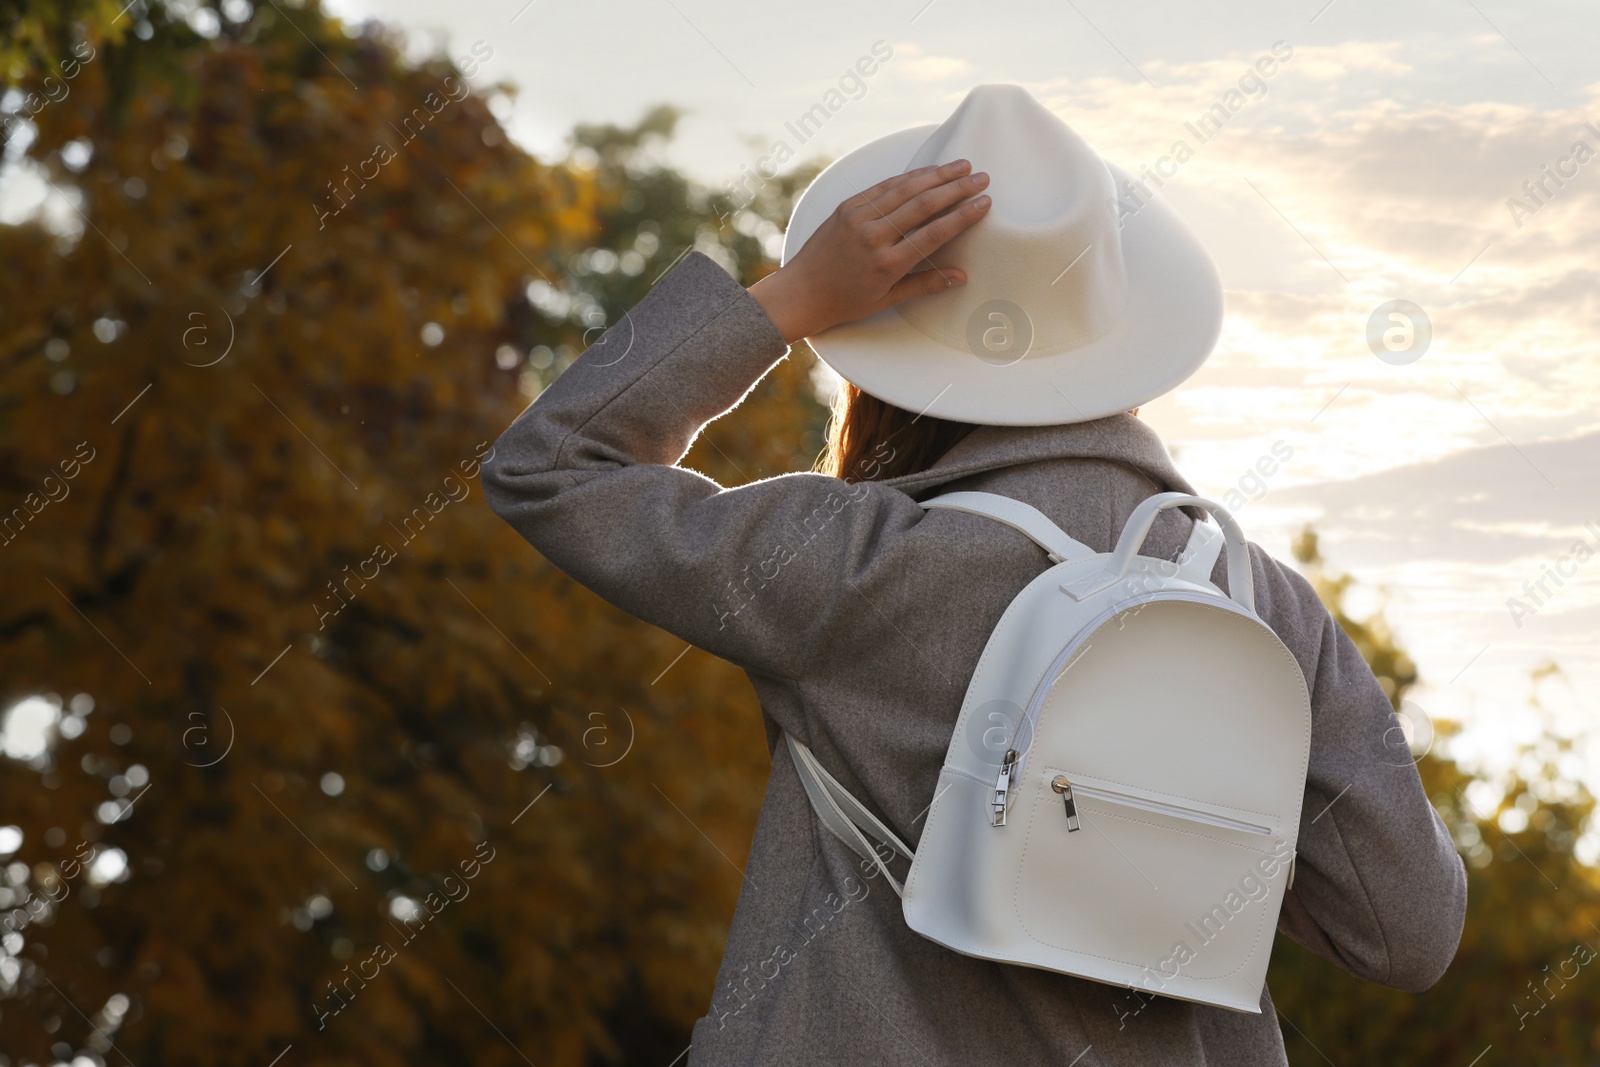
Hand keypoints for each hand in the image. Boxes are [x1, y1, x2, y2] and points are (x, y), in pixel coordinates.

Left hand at [748, 159, 991, 343]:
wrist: (800, 292)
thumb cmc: (844, 301)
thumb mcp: (886, 300)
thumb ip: (924, 285)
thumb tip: (961, 276)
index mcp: (887, 264)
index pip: (934, 233)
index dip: (963, 216)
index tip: (984, 203)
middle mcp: (873, 236)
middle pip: (924, 204)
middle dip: (957, 188)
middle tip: (983, 178)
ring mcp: (858, 218)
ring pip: (905, 189)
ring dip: (936, 175)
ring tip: (962, 166)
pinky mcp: (847, 206)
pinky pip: (884, 186)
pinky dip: (908, 177)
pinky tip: (928, 171)